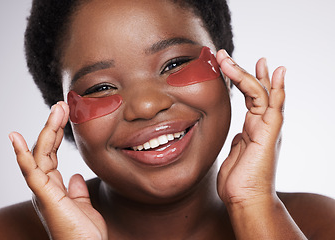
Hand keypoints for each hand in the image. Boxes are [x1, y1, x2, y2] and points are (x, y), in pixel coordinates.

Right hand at [9, 102, 106, 239]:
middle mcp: (44, 186)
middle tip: (61, 105)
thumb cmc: (84, 233)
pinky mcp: (44, 197)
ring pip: (39, 154)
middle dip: (53, 125)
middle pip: (45, 149)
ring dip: (47, 130)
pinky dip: (22, 155)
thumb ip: (76, 190)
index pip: (51, 154)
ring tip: (56, 109)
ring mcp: (42, 191)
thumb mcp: (82, 205)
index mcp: (52, 187)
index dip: (56, 134)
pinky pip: (31, 172)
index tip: (64, 114)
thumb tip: (75, 176)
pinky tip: (15, 138)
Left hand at [216, 50, 285, 206]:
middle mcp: (262, 125)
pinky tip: (274, 72)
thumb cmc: (238, 181)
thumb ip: (237, 141)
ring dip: (247, 74)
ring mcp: (267, 128)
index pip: (251, 98)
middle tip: (227, 55)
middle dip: (244, 71)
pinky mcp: (269, 133)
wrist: (245, 200)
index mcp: (253, 128)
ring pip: (261, 93)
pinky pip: (271, 105)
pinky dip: (273, 88)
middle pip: (257, 90)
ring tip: (229, 59)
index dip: (243, 80)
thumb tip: (237, 135)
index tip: (232, 65)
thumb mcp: (234, 153)